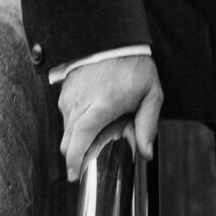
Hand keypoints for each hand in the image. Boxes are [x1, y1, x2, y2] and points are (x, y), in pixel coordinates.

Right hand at [57, 53, 162, 182]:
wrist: (112, 39)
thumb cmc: (134, 67)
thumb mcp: (151, 95)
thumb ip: (147, 126)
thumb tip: (146, 153)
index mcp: (101, 106)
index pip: (79, 140)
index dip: (74, 161)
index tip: (74, 176)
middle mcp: (80, 103)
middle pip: (68, 140)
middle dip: (74, 156)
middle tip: (86, 165)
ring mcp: (70, 97)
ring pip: (66, 129)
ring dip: (77, 139)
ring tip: (98, 133)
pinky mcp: (65, 91)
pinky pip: (66, 116)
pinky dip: (75, 125)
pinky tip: (92, 120)